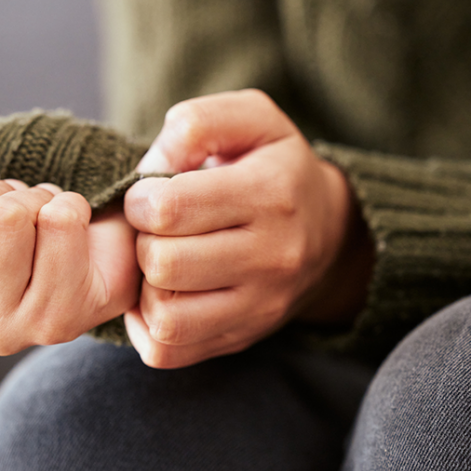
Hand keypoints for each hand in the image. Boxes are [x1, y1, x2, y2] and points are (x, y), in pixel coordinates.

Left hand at [123, 89, 372, 367]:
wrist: (329, 231)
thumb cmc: (273, 166)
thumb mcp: (250, 120)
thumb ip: (197, 124)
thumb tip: (153, 168)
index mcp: (271, 194)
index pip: (171, 208)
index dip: (140, 198)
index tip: (150, 195)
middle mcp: (273, 257)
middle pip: (163, 264)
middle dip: (142, 241)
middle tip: (154, 230)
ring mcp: (261, 306)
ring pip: (165, 316)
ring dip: (145, 287)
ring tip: (157, 262)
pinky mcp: (243, 339)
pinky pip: (168, 350)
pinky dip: (147, 326)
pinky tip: (158, 295)